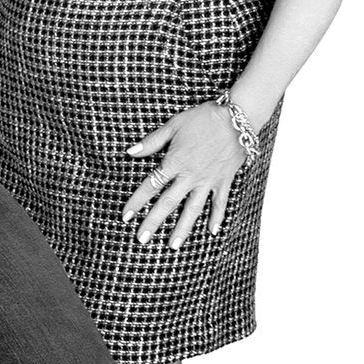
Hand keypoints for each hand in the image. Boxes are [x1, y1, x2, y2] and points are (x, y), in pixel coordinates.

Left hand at [123, 101, 251, 248]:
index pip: (151, 186)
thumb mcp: (173, 125)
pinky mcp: (224, 181)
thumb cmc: (204, 118)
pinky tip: (212, 231)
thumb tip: (131, 152)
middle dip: (153, 222)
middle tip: (142, 239)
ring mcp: (208, 181)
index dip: (137, 202)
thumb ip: (152, 142)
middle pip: (168, 203)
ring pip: (193, 209)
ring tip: (173, 245)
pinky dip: (216, 217)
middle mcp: (190, 176)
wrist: (237, 117)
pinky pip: (220, 203)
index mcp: (175, 162)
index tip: (125, 216)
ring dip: (183, 228)